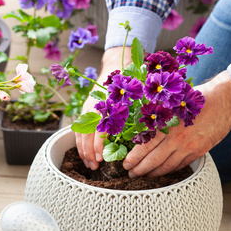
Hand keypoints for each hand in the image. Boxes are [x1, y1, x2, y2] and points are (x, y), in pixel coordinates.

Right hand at [75, 46, 131, 169]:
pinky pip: (79, 131)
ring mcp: (87, 110)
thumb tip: (150, 131)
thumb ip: (140, 112)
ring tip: (90, 165)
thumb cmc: (129, 81)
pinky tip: (86, 156)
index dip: (98, 146)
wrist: (115, 64)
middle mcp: (94, 108)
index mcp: (105, 105)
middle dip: (90, 153)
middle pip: (86, 135)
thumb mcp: (136, 95)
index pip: (97, 130)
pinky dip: (81, 145)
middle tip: (96, 167)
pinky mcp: (86, 112)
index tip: (102, 158)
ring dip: (84, 152)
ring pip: (80, 135)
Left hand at [122, 71, 230, 177]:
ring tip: (143, 176)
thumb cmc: (198, 97)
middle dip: (140, 170)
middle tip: (130, 174)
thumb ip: (158, 114)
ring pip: (167, 167)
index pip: (146, 147)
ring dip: (152, 174)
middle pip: (154, 161)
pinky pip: (180, 166)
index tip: (125, 164)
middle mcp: (178, 139)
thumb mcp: (174, 101)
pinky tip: (161, 172)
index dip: (134, 158)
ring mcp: (189, 147)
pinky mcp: (199, 152)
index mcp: (169, 125)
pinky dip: (168, 171)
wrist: (226, 100)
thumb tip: (139, 125)